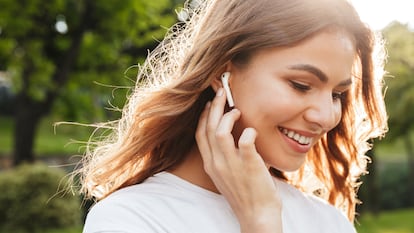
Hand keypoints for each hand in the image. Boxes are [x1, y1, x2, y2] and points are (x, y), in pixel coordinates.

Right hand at [196, 88, 282, 232]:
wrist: (257, 215)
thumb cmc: (245, 193)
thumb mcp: (226, 174)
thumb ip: (224, 156)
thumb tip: (231, 135)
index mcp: (210, 164)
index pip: (199, 134)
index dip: (203, 116)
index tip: (210, 104)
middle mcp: (217, 163)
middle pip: (208, 128)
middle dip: (214, 106)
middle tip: (223, 92)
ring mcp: (231, 165)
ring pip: (220, 132)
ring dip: (227, 117)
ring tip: (237, 110)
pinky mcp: (249, 166)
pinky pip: (245, 142)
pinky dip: (248, 132)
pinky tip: (252, 131)